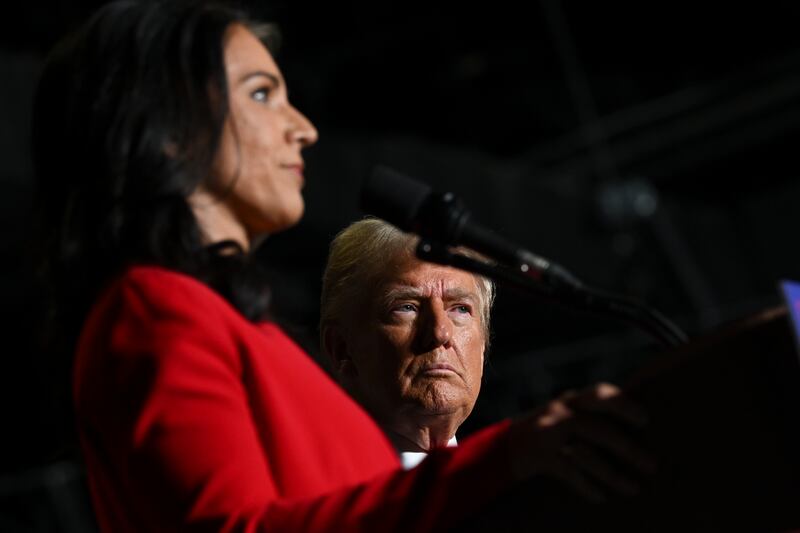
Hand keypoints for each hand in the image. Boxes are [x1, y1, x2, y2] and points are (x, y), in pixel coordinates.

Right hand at [508, 383, 654, 501]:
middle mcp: (559, 413)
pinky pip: (569, 472)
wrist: (502, 447)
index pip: (600, 394)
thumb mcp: (565, 414)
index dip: (624, 405)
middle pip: (598, 428)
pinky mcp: (539, 456)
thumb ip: (590, 415)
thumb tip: (635, 429)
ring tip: (633, 488)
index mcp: (570, 400)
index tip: (645, 420)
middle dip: (627, 448)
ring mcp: (547, 434)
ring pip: (586, 454)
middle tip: (651, 465)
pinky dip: (587, 486)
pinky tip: (601, 496)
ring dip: (612, 474)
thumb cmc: (546, 432)